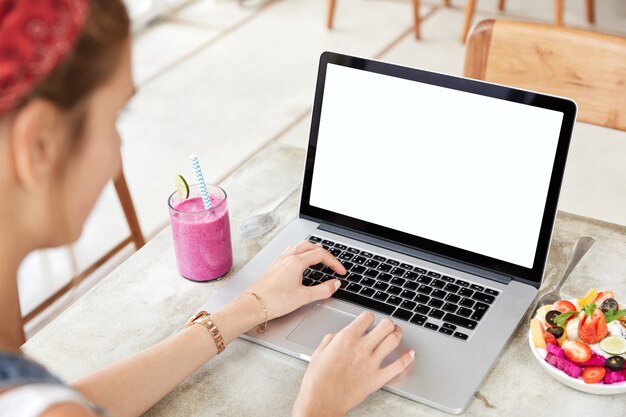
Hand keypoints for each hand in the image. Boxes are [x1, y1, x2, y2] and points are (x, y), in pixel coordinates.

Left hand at [245, 240, 346, 320]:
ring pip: (299, 246)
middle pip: (310, 246)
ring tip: (319, 258)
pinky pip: (290, 252)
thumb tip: (334, 284)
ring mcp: (280, 260)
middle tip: (333, 264)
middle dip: (325, 253)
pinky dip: (300, 253)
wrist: (253, 305)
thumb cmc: (273, 301)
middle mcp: (287, 257)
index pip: (321, 255)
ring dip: (312, 250)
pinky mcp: (274, 266)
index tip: (341, 272)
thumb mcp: (303, 297)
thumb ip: (322, 290)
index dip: (334, 262)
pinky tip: (300, 262)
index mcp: (296, 262)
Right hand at [293, 312, 414, 416]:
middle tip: (387, 325)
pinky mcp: (378, 379)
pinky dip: (407, 358)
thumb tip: (337, 336)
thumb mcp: (318, 352)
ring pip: (393, 340)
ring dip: (398, 334)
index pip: (367, 317)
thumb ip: (330, 340)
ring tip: (397, 334)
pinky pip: (399, 366)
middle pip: (385, 325)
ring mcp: (372, 363)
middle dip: (388, 323)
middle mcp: (362, 347)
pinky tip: (410, 354)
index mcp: (346, 338)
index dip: (369, 317)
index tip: (369, 320)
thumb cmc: (317, 380)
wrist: (321, 401)